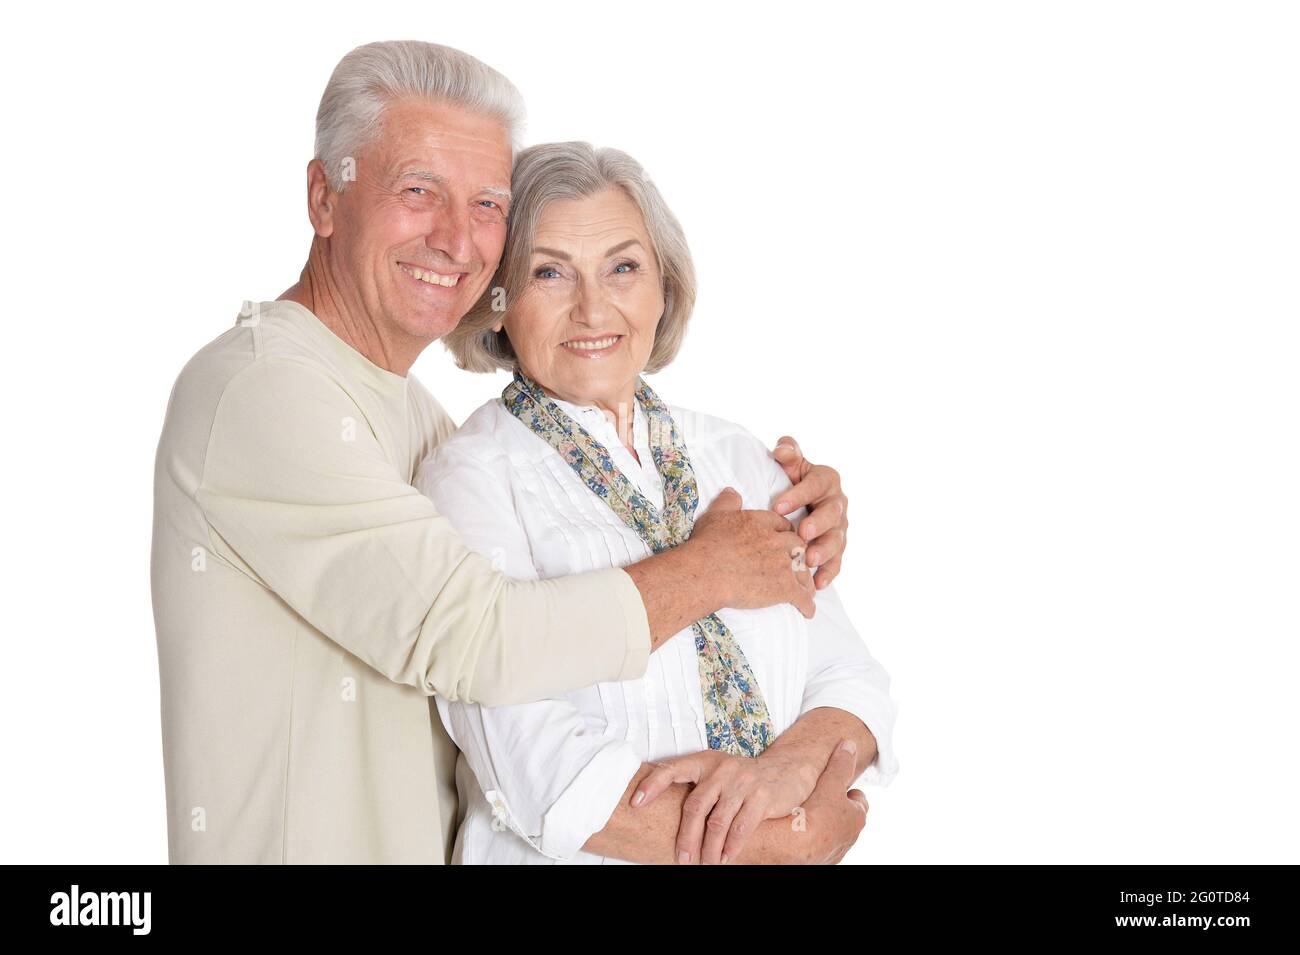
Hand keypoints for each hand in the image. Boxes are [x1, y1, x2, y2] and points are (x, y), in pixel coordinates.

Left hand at [632, 748, 814, 864]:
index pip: (672, 769)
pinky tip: (725, 858)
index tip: (635, 803)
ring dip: (709, 849)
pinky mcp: (761, 797)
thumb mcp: (718, 772)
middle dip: (686, 838)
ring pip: (718, 822)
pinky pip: (741, 827)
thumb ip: (697, 786)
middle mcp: (721, 769)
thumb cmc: (743, 777)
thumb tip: (662, 812)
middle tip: (682, 859)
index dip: (652, 785)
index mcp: (704, 761)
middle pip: (695, 807)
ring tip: (705, 864)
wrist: (786, 769)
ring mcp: (742, 782)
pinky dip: (731, 847)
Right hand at [691, 487, 815, 617]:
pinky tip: (808, 611)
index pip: (783, 525)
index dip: (785, 533)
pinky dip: (807, 605)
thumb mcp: (715, 515)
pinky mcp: (784, 588)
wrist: (705, 572)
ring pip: (804, 571)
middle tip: (800, 564)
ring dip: (807, 581)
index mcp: (762, 522)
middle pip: (798, 546)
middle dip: (800, 555)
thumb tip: (732, 492)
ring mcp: (783, 565)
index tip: (785, 540)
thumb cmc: (706, 544)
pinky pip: (802, 597)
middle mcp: (777, 541)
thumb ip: (727, 502)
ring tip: (808, 590)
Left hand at [771, 436, 848, 589]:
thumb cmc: (791, 480)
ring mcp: (839, 527)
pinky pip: (836, 562)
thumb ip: (788, 453)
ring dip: (824, 551)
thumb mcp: (791, 464)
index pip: (814, 485)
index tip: (777, 506)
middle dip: (817, 524)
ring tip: (809, 560)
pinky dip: (829, 573)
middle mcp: (837, 503)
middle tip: (801, 533)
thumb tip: (782, 450)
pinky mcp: (837, 548)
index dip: (797, 495)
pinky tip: (817, 584)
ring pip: (837, 540)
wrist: (801, 500)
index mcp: (826, 480)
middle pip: (831, 514)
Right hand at [793, 739, 869, 863]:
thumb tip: (849, 744)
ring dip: (821, 822)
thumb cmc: (815, 814)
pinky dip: (809, 835)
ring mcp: (833, 851)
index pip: (859, 799)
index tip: (832, 783)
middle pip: (845, 816)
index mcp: (857, 818)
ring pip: (830, 831)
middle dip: (833, 805)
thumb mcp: (830, 782)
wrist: (791, 846)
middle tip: (816, 795)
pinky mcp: (817, 860)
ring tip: (803, 811)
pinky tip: (795, 827)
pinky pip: (815, 844)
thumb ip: (840, 764)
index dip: (845, 788)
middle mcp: (850, 837)